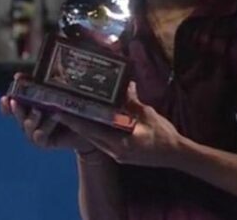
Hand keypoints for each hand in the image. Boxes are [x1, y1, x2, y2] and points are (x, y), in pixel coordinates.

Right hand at [0, 73, 97, 152]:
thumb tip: (40, 67)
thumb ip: (51, 77)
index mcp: (29, 103)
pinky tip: (42, 129)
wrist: (89, 124)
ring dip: (30, 119)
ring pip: (26, 126)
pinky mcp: (46, 141)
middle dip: (15, 108)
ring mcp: (36, 130)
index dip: (6, 103)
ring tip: (39, 111)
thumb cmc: (73, 102)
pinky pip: (39, 138)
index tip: (6, 98)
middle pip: (16, 115)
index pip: (11, 104)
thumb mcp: (62, 86)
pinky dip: (40, 132)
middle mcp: (29, 117)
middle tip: (15, 102)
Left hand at [56, 83, 183, 167]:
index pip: (92, 130)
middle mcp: (114, 151)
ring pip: (94, 139)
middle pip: (88, 135)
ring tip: (70, 113)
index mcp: (120, 143)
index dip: (74, 121)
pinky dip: (95, 131)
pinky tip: (90, 120)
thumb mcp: (147, 114)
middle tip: (60, 109)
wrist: (176, 155)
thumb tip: (123, 83)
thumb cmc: (163, 134)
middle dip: (75, 122)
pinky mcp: (119, 154)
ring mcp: (116, 154)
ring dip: (83, 127)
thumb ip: (131, 100)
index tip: (60, 112)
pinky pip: (102, 141)